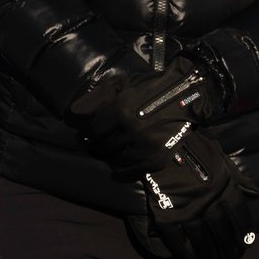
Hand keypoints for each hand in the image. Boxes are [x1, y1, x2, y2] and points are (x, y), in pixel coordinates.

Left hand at [73, 56, 222, 178]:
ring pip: (117, 158)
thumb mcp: (122, 84)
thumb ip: (97, 97)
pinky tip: (115, 173)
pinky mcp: (157, 157)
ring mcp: (146, 145)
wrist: (185, 94)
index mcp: (121, 109)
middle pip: (104, 145)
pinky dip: (121, 174)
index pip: (95, 129)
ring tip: (105, 152)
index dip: (87, 132)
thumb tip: (73, 113)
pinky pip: (133, 172)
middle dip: (95, 145)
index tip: (84, 133)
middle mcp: (133, 129)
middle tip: (92, 144)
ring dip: (108, 157)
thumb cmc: (150, 86)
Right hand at [139, 125, 258, 258]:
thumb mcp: (221, 160)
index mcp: (224, 187)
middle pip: (222, 232)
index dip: (243, 233)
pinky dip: (184, 253)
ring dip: (209, 255)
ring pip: (202, 241)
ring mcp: (186, 210)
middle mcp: (208, 201)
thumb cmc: (193, 149)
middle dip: (228, 249)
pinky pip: (177, 241)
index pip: (239, 216)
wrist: (161, 143)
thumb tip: (258, 194)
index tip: (244, 244)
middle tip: (229, 258)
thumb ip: (239, 179)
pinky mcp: (166, 215)